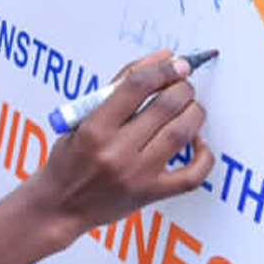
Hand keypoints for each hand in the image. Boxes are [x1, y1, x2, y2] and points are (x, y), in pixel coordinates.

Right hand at [30, 51, 212, 239]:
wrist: (60, 206)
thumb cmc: (69, 159)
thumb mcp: (82, 116)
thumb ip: (121, 84)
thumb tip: (162, 57)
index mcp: (95, 128)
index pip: (138, 85)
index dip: (164, 69)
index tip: (177, 63)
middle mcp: (116, 151)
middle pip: (166, 106)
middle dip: (182, 88)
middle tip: (183, 85)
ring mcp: (137, 175)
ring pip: (181, 133)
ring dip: (194, 112)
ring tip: (190, 106)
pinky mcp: (151, 194)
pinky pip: (192, 176)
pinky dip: (204, 155)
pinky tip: (198, 141)